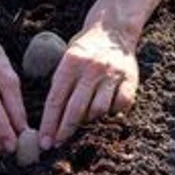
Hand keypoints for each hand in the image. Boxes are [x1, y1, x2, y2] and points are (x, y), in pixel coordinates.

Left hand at [39, 23, 137, 149]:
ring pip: (98, 110)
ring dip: (89, 122)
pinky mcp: (130, 80)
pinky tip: (106, 116)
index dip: (49, 123)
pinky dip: (112, 114)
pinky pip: (120, 106)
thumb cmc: (85, 50)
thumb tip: (52, 120)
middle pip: (75, 109)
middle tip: (58, 144)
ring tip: (83, 127)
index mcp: (71, 62)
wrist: (114, 29)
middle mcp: (91, 68)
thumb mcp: (66, 58)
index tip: (45, 142)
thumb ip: (60, 84)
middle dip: (65, 130)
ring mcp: (112, 74)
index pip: (56, 99)